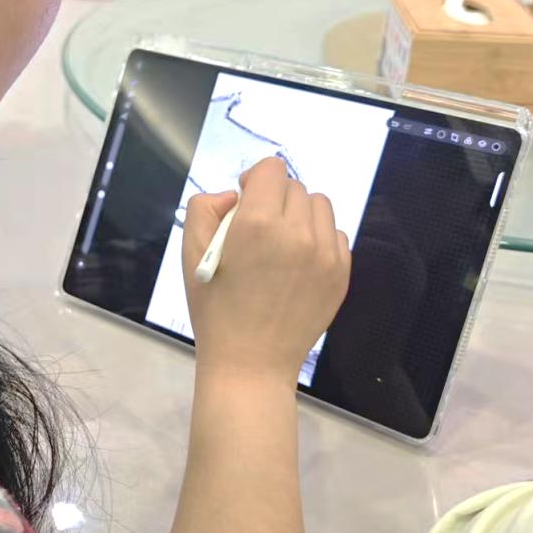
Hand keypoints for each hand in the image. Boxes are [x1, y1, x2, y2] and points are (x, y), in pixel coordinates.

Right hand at [182, 156, 350, 387]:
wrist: (251, 363)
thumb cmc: (215, 309)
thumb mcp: (190, 255)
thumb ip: (205, 208)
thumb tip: (235, 196)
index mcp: (257, 224)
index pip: (271, 169)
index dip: (255, 180)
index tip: (245, 203)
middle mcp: (297, 232)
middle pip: (294, 186)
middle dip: (275, 199)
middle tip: (259, 230)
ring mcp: (325, 253)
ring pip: (319, 205)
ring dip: (300, 215)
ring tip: (283, 243)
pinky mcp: (341, 272)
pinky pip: (336, 234)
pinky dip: (318, 238)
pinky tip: (299, 263)